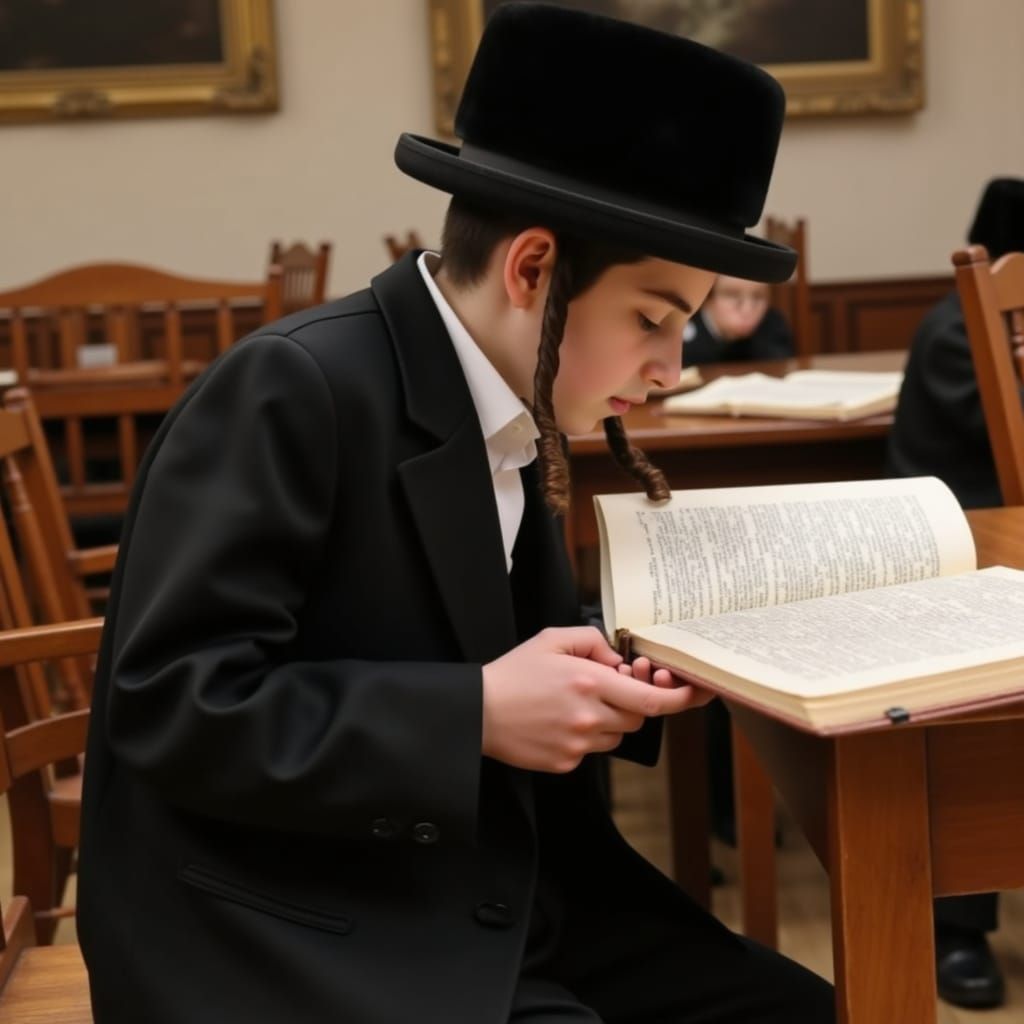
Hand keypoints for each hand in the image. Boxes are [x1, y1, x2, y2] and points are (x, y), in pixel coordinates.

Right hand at [481, 627, 700, 772]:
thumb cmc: (514, 673)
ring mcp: (578, 745)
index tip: (694, 693)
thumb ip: (594, 641)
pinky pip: (593, 751)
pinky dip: (585, 737)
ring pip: (616, 734)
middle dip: (633, 702)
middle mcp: (589, 717)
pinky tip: (557, 721)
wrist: (477, 712)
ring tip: (572, 703)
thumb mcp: (553, 639)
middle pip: (638, 717)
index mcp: (590, 683)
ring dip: (609, 719)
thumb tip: (620, 661)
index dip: (680, 698)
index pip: (652, 699)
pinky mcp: (566, 763)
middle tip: (607, 687)